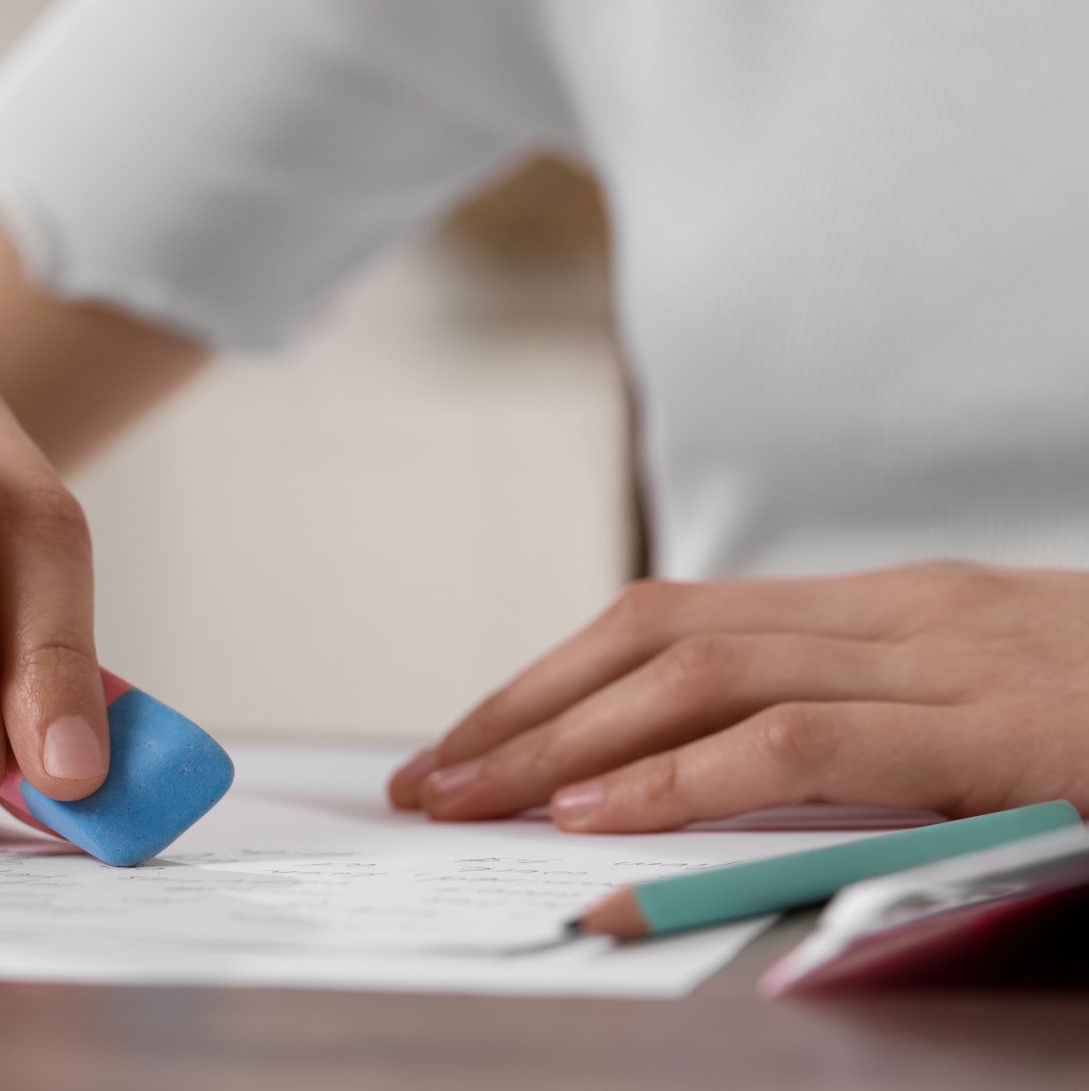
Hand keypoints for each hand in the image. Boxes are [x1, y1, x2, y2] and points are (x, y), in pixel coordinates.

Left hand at [388, 563, 1088, 830]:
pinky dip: (684, 778)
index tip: (467, 742)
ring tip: (469, 798)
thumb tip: (712, 769)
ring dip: (564, 741)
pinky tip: (600, 817)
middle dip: (524, 707)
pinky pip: (803, 746)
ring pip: (702, 674)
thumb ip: (858, 717)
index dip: (552, 678)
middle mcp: (899, 614)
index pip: (674, 622)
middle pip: (656, 637)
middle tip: (425, 777)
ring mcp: (949, 660)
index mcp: (885, 608)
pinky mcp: (1000, 729)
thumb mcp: (978, 702)